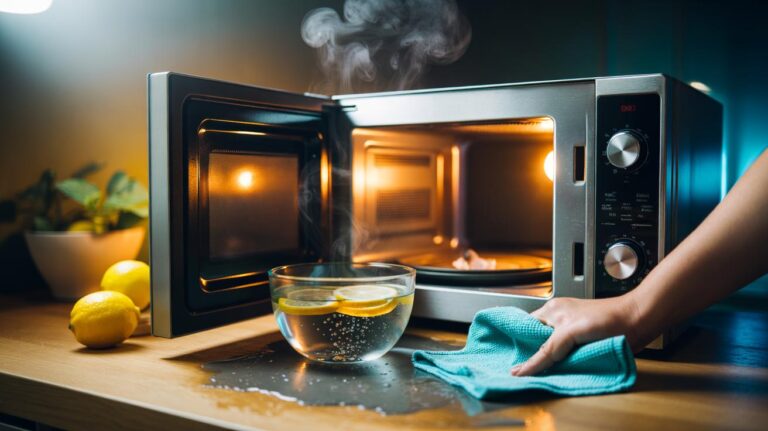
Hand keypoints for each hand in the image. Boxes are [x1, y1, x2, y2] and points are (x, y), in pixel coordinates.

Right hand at [510, 296, 641, 375]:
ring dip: (549, 363)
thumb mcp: (570, 333)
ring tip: (540, 375)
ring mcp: (571, 333)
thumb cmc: (608, 319)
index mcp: (551, 311)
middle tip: (523, 373)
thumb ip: (547, 351)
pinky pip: (565, 357)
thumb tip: (524, 370)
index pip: (525, 329)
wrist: (638, 322)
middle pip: (537, 342)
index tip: (510, 361)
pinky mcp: (583, 344)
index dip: (517, 344)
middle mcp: (558, 320)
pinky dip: (562, 366)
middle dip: (532, 356)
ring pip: (552, 352)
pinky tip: (560, 373)